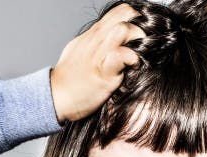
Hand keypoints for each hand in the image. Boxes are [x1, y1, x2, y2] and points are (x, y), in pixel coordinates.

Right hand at [50, 4, 145, 122]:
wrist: (55, 96)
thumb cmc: (71, 76)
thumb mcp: (82, 49)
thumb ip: (99, 41)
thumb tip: (115, 37)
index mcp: (95, 33)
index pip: (121, 10)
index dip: (139, 16)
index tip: (148, 30)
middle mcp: (97, 39)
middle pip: (126, 14)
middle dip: (143, 24)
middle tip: (150, 41)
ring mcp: (99, 55)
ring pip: (123, 30)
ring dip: (138, 39)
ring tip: (143, 52)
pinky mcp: (102, 73)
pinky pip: (120, 56)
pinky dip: (132, 59)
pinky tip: (135, 66)